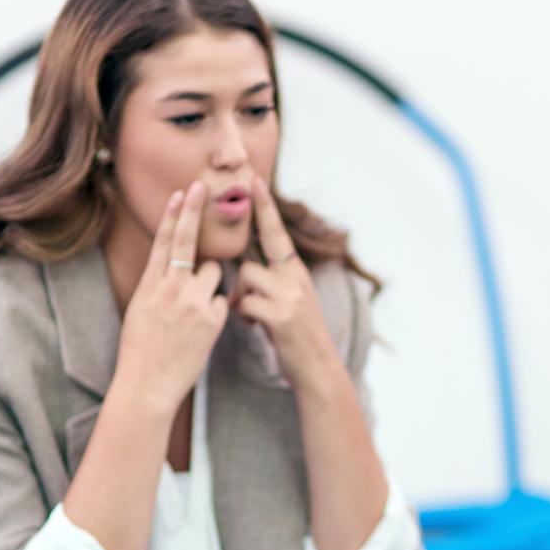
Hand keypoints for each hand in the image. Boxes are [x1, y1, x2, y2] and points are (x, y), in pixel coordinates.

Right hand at [115, 182, 229, 411]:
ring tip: (194, 311)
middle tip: (201, 185)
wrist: (147, 384)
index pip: (163, 241)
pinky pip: (222, 302)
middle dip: (194, 211)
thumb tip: (173, 268)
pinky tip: (202, 331)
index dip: (174, 214)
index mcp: (150, 285)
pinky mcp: (212, 319)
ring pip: (215, 272)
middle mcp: (171, 288)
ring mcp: (193, 302)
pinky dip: (216, 312)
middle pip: (187, 241)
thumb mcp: (140, 311)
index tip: (182, 192)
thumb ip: (159, 286)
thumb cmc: (141, 351)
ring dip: (211, 283)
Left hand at [233, 176, 340, 387]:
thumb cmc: (298, 338)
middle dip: (241, 274)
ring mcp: (289, 297)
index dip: (265, 208)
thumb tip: (244, 276)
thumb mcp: (291, 303)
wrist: (318, 368)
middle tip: (231, 258)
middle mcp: (295, 279)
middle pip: (251, 260)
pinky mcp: (281, 316)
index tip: (254, 181)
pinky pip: (245, 302)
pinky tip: (254, 325)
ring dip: (240, 298)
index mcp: (296, 273)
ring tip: (250, 316)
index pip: (277, 233)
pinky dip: (243, 314)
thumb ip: (272, 285)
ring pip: (245, 279)